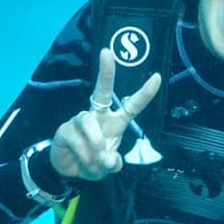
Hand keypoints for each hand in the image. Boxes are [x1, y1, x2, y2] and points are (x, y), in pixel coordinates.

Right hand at [49, 48, 161, 181]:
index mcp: (115, 122)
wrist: (68, 171)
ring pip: (90, 125)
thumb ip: (112, 163)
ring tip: (94, 163)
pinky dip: (84, 157)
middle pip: (103, 91)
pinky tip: (83, 162)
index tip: (158, 76)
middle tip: (106, 51)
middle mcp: (98, 116)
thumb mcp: (107, 167)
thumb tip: (107, 159)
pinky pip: (79, 141)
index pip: (132, 105)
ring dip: (95, 147)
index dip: (145, 93)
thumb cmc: (94, 162)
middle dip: (105, 72)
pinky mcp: (65, 129)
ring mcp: (80, 120)